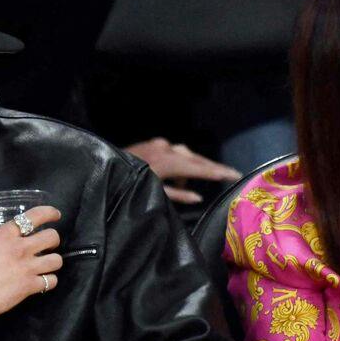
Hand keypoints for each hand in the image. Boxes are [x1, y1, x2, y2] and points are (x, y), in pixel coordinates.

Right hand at [0, 207, 62, 332]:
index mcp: (5, 235)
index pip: (36, 216)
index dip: (50, 213)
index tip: (55, 215)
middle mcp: (20, 248)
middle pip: (52, 237)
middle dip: (53, 241)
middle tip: (46, 246)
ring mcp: (26, 268)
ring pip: (56, 260)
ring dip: (52, 262)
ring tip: (45, 266)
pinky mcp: (28, 286)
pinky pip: (51, 281)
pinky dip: (48, 282)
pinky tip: (41, 283)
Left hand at [124, 138, 239, 205]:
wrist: (103, 166)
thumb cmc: (126, 185)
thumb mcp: (153, 193)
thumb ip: (177, 195)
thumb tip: (198, 198)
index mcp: (168, 162)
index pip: (201, 168)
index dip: (219, 173)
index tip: (236, 175)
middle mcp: (167, 149)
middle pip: (197, 159)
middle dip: (213, 168)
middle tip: (232, 174)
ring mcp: (161, 144)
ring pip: (187, 155)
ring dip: (193, 168)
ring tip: (191, 184)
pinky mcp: (155, 143)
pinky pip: (175, 153)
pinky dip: (180, 164)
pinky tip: (176, 176)